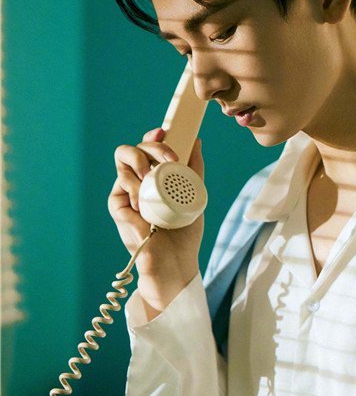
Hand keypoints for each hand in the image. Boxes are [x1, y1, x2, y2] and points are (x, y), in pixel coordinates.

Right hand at [109, 127, 203, 316]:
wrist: (175, 263)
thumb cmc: (184, 232)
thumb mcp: (195, 195)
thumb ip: (194, 169)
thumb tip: (197, 141)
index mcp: (156, 176)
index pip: (149, 149)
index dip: (154, 137)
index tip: (164, 132)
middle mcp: (139, 181)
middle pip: (134, 149)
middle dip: (150, 146)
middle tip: (168, 158)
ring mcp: (127, 193)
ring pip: (122, 161)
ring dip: (138, 162)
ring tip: (152, 177)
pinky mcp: (119, 208)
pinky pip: (119, 188)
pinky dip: (132, 189)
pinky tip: (143, 200)